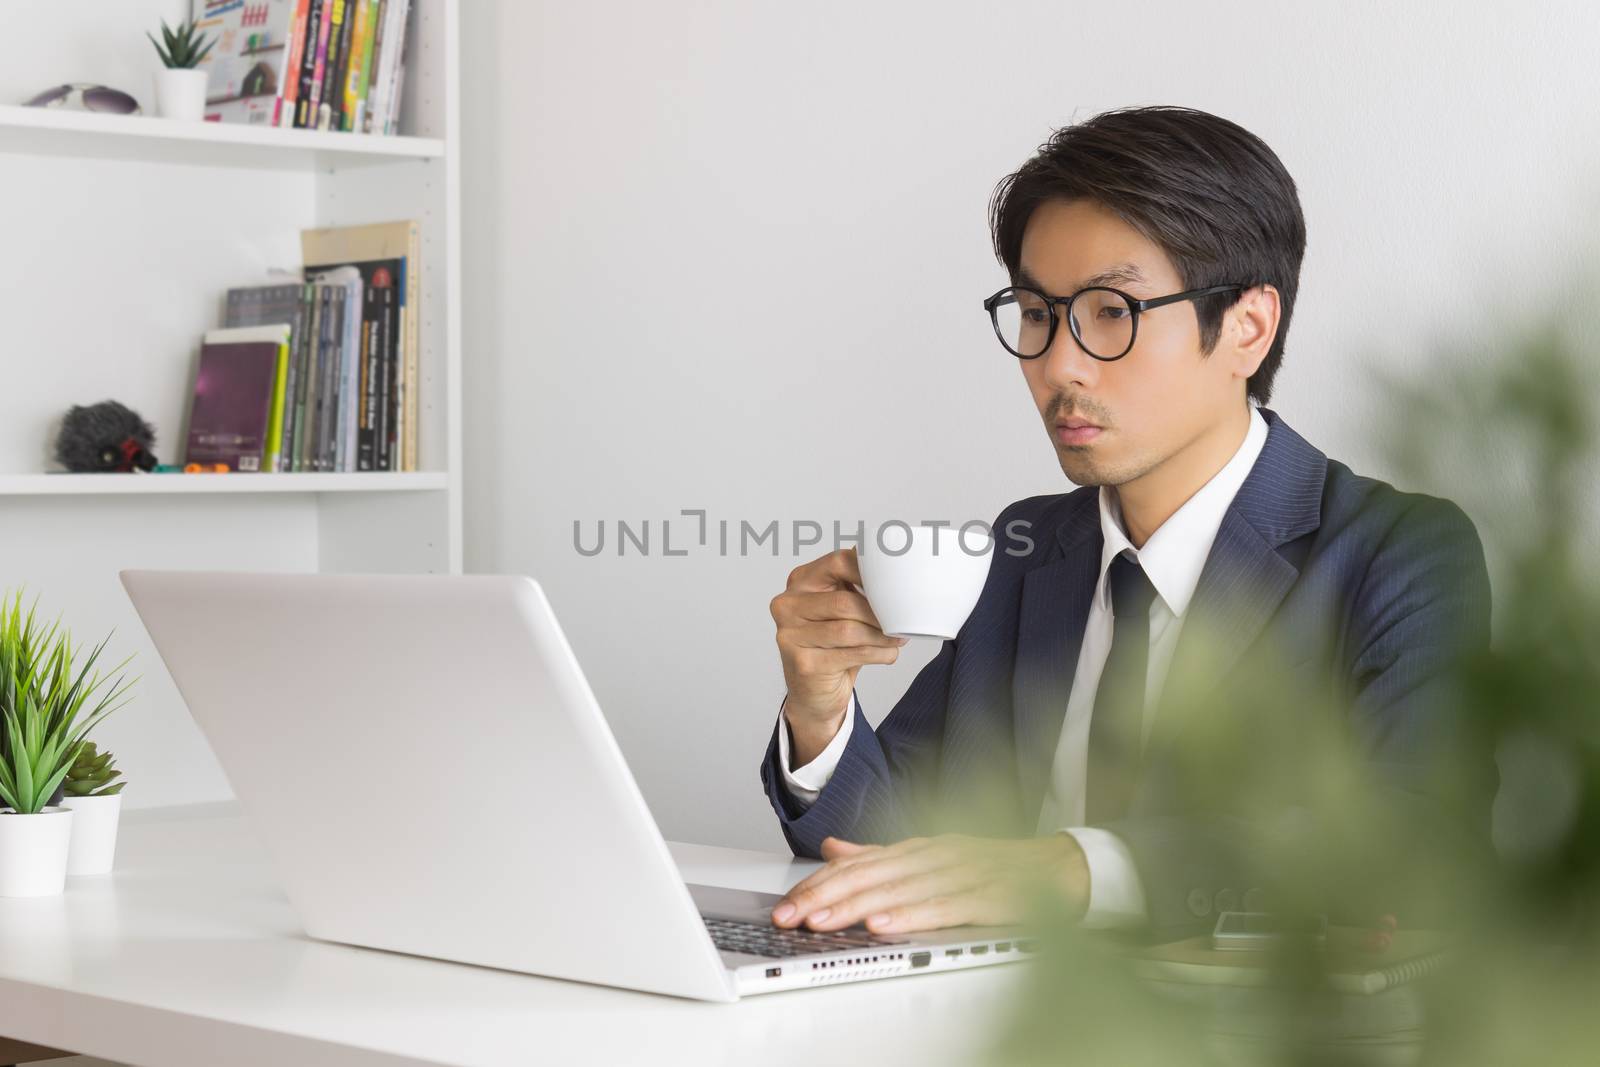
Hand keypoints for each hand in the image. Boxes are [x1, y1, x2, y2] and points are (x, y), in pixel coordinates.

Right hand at [770, 548, 906, 764]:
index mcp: (800, 581)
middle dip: (879, 612)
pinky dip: (878, 654)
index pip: (838, 562)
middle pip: (844, 601)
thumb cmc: (831, 643)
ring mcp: (791, 635)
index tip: (894, 583)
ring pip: (849, 630)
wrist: (813, 691)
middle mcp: (788, 605)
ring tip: (897, 638)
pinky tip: (888, 654)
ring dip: (881, 636)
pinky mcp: (804, 663)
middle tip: (901, 620)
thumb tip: (893, 562)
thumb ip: (856, 584)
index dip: (871, 572)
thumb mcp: (840, 608)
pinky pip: (852, 654)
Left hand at [770, 833, 1089, 934]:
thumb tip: (833, 847)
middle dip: (826, 897)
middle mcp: (935, 856)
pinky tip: (884, 926)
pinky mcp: (987, 898)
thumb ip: (881, 856)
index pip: (859, 864)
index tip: (786, 904)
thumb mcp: (932, 857)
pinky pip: (944, 908)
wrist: (1061, 870)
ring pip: (899, 891)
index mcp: (919, 848)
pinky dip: (911, 916)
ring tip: (822, 921)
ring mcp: (961, 874)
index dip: (820, 884)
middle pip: (871, 876)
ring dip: (857, 907)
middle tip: (790, 916)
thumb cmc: (995, 868)